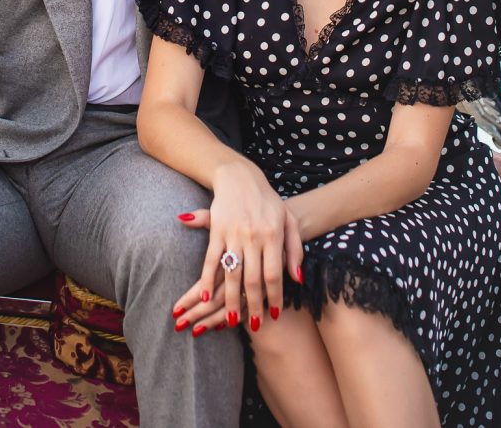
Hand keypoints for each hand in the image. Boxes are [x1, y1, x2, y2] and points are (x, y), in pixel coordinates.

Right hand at [175, 162, 302, 331]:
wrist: (241, 177)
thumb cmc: (269, 201)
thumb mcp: (289, 220)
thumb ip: (295, 250)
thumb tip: (296, 279)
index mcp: (273, 235)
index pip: (274, 274)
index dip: (274, 296)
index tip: (273, 314)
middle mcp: (253, 237)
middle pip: (253, 279)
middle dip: (253, 305)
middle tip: (253, 325)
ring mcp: (233, 234)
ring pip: (231, 274)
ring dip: (229, 299)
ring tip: (229, 320)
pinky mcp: (216, 230)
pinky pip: (210, 259)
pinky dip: (205, 279)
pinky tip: (203, 297)